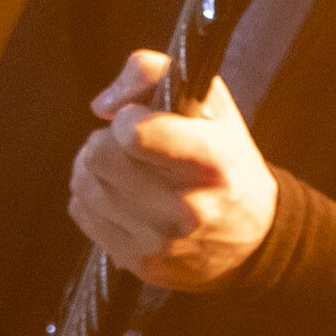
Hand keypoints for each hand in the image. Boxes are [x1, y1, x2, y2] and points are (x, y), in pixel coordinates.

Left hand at [67, 51, 275, 289]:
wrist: (254, 238)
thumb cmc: (227, 159)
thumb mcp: (211, 104)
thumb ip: (155, 72)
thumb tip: (101, 106)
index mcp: (211, 160)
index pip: (132, 133)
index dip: (127, 118)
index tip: (139, 120)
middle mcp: (187, 206)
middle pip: (98, 155)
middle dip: (105, 141)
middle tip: (126, 145)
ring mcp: (160, 241)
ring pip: (84, 184)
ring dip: (94, 169)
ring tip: (122, 169)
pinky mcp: (139, 263)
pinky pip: (81, 213)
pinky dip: (92, 199)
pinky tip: (120, 197)